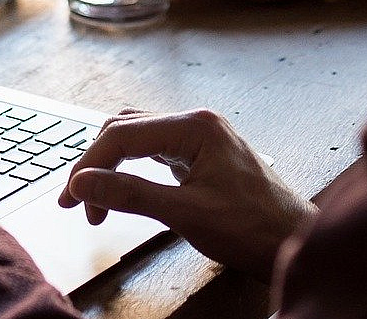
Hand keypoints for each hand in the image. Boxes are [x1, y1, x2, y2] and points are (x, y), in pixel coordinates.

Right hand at [57, 109, 312, 274]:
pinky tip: (122, 189)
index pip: (122, 134)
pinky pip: (153, 151)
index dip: (89, 165)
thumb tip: (83, 183)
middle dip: (95, 165)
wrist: (294, 243)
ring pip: (136, 139)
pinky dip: (130, 170)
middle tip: (76, 203)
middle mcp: (196, 123)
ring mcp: (200, 138)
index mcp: (195, 126)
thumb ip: (130, 194)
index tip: (72, 197)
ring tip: (94, 202)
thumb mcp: (185, 213)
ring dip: (111, 167)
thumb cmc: (254, 228)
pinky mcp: (201, 155)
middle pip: (125, 130)